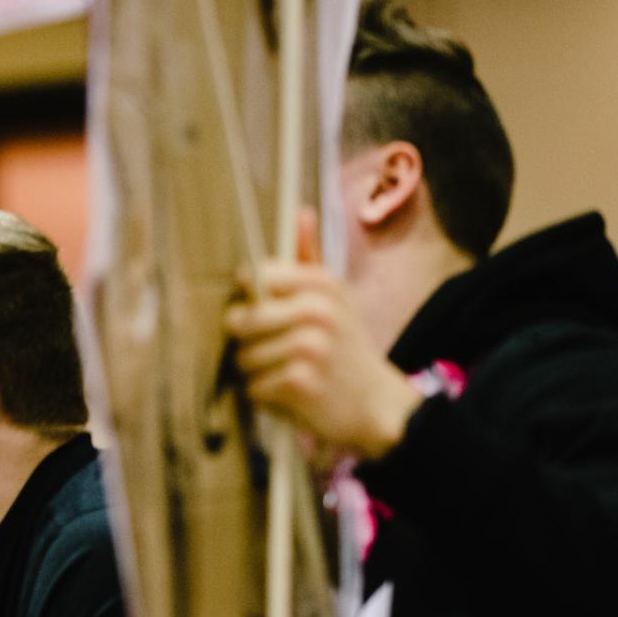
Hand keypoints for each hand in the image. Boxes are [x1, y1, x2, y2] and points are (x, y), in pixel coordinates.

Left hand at [223, 210, 421, 459]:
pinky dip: (266, 396)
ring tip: (286, 373)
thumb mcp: (336, 298)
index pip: (255, 277)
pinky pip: (254, 387)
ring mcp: (309, 346)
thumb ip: (309, 259)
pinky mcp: (300, 382)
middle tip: (275, 352)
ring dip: (257, 373)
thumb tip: (300, 212)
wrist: (377, 404)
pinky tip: (291, 394)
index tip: (262, 312)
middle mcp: (317, 310)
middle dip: (248, 342)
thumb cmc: (346, 348)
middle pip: (239, 320)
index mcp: (322, 284)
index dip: (248, 299)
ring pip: (243, 357)